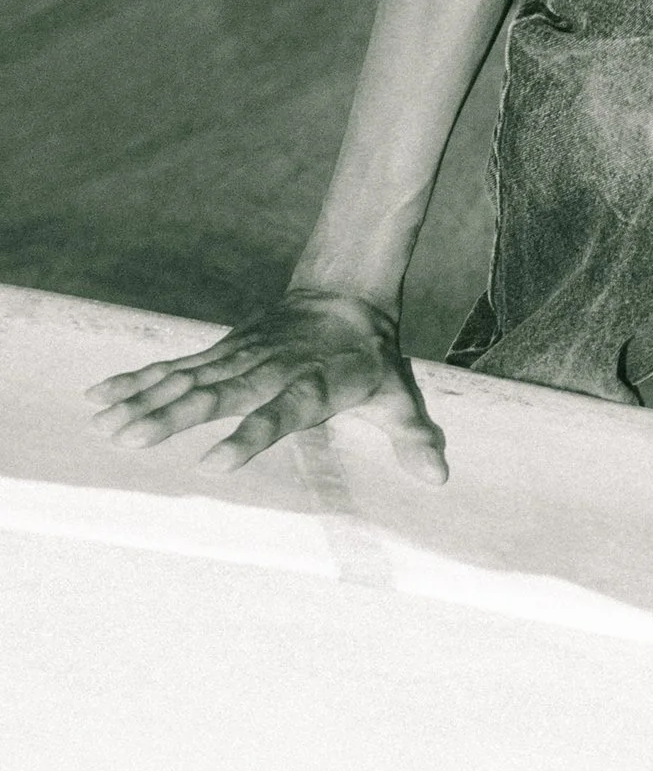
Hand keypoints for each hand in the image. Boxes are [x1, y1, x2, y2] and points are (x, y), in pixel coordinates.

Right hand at [86, 290, 448, 485]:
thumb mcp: (397, 394)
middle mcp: (267, 369)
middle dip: (175, 417)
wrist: (345, 295)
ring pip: (187, 379)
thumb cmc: (370, 359)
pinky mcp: (219, 352)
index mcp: (311, 385)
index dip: (250, 436)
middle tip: (132, 440)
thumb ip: (412, 436)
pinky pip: (172, 367)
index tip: (215, 463)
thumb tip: (437, 475)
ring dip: (144, 402)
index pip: (278, 413)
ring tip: (105, 426)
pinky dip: (136, 380)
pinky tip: (98, 397)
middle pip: (218, 395)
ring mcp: (238, 358)